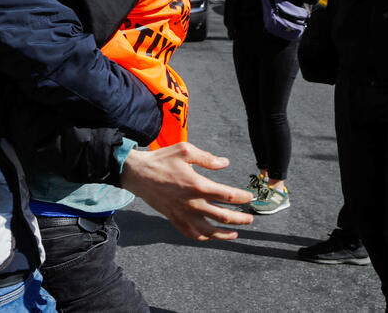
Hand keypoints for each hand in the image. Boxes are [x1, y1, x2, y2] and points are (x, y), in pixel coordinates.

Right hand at [120, 142, 253, 240]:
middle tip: (250, 218)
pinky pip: (192, 233)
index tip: (250, 197)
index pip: (228, 196)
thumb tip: (224, 163)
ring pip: (210, 230)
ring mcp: (183, 213)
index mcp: (198, 185)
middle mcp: (193, 203)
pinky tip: (211, 236)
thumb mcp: (184, 150)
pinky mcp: (174, 218)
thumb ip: (207, 158)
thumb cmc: (161, 160)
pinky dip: (204, 237)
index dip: (243, 197)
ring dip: (226, 233)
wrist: (137, 173)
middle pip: (224, 216)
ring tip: (236, 233)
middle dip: (241, 218)